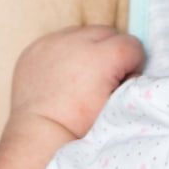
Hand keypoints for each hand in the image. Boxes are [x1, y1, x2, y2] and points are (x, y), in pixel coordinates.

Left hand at [9, 25, 144, 136]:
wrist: (40, 135)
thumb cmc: (83, 126)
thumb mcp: (119, 104)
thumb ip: (133, 80)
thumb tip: (132, 69)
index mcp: (100, 58)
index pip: (132, 44)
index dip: (131, 65)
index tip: (121, 82)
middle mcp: (75, 44)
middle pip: (108, 33)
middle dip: (110, 52)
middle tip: (101, 79)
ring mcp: (52, 43)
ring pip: (83, 33)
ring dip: (87, 48)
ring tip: (80, 75)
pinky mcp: (35, 47)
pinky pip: (59, 39)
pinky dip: (64, 51)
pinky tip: (62, 73)